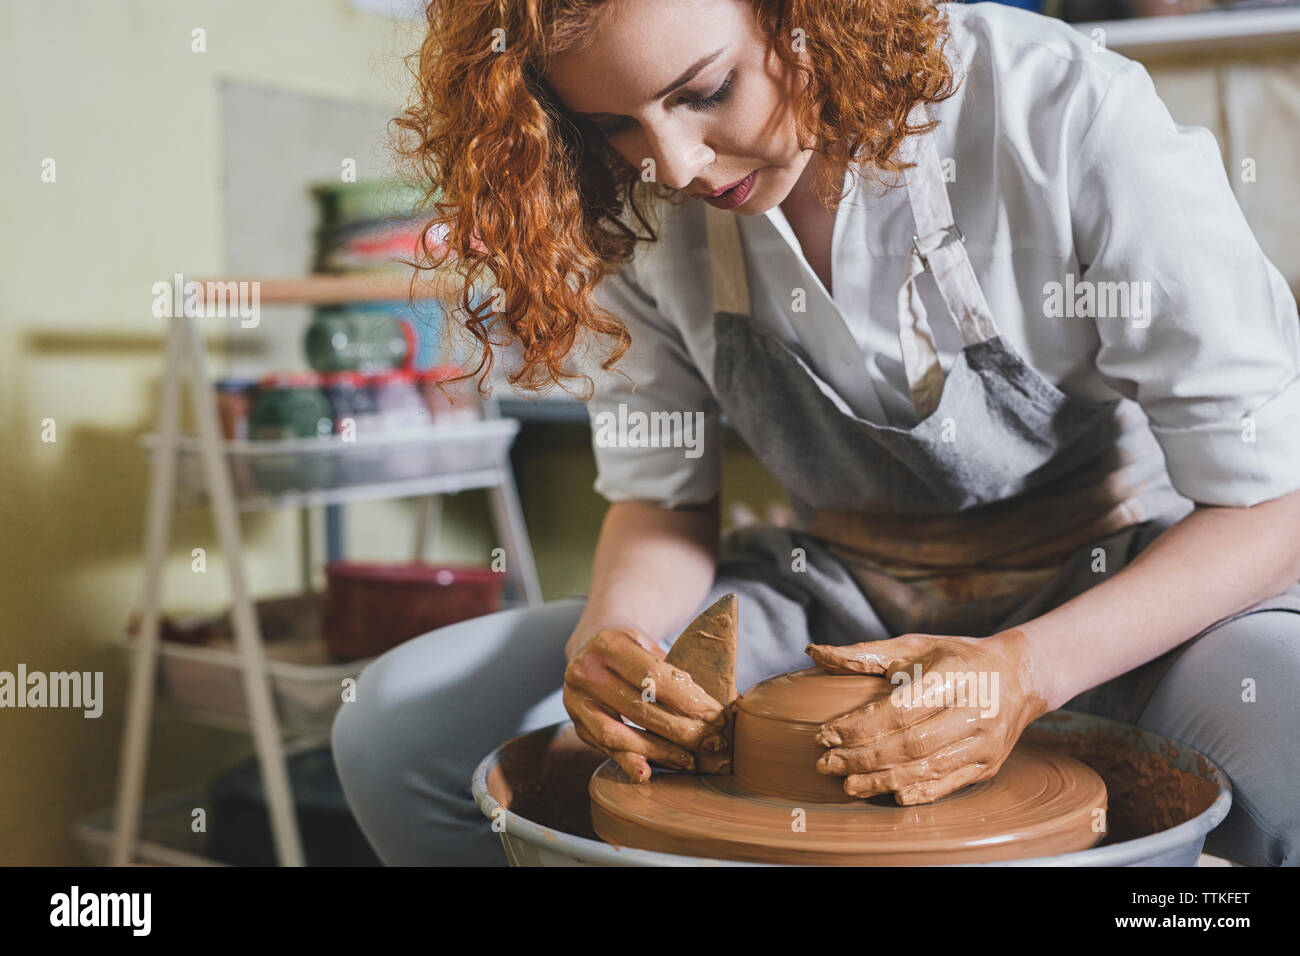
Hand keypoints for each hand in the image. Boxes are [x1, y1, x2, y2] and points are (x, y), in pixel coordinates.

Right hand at [563, 626, 728, 782]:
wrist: (592, 645)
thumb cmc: (635, 648)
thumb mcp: (652, 645)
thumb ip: (678, 672)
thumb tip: (728, 703)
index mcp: (608, 643)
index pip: (655, 678)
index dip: (689, 701)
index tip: (717, 717)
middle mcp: (585, 671)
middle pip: (640, 708)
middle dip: (681, 729)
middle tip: (712, 742)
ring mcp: (575, 700)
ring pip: (619, 734)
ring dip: (659, 751)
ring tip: (690, 761)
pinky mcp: (576, 724)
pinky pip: (604, 747)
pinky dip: (628, 761)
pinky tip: (647, 774)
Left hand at [805, 629, 1048, 803]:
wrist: (1018, 676)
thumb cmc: (956, 658)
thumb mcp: (914, 646)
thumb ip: (864, 654)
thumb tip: (813, 652)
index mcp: (954, 676)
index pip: (900, 710)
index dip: (859, 727)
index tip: (825, 735)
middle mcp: (974, 711)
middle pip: (911, 744)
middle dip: (863, 757)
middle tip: (827, 764)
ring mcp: (985, 742)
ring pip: (927, 768)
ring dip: (883, 780)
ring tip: (848, 784)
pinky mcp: (988, 764)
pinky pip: (949, 784)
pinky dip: (918, 792)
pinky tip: (889, 795)